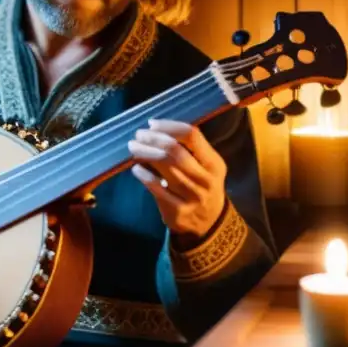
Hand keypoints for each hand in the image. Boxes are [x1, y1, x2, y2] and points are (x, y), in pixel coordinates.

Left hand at [127, 119, 227, 244]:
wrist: (210, 222)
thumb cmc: (203, 185)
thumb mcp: (207, 167)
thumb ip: (190, 148)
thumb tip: (158, 127)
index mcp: (214, 164)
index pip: (192, 136)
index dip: (169, 126)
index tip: (152, 124)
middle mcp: (205, 180)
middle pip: (175, 152)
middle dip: (153, 139)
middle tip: (138, 134)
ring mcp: (192, 197)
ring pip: (164, 168)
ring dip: (145, 153)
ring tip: (134, 147)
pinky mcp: (177, 211)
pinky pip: (156, 188)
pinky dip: (143, 175)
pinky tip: (136, 168)